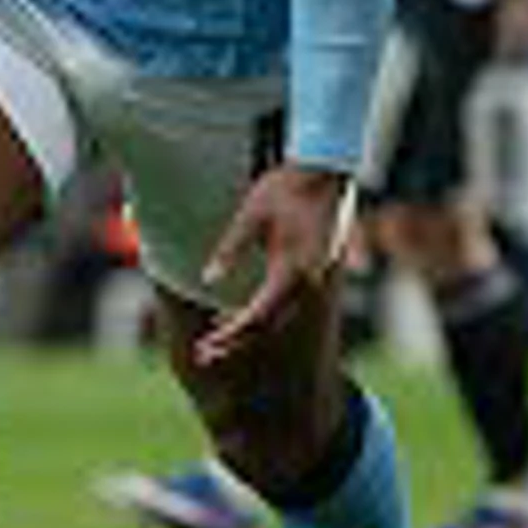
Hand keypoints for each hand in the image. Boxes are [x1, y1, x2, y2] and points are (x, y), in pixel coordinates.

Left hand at [190, 162, 356, 368]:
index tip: (207, 345)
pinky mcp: (314, 271)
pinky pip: (286, 302)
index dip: (231, 334)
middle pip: (269, 325)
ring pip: (279, 317)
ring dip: (248, 330)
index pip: (258, 315)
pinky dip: (262, 313)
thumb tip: (206, 280)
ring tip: (214, 338)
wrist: (323, 172)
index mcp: (291, 270)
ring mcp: (314, 278)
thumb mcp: (249, 217)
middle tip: (203, 355)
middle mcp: (307, 281)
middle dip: (235, 342)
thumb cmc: (284, 190)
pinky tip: (237, 313)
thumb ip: (230, 250)